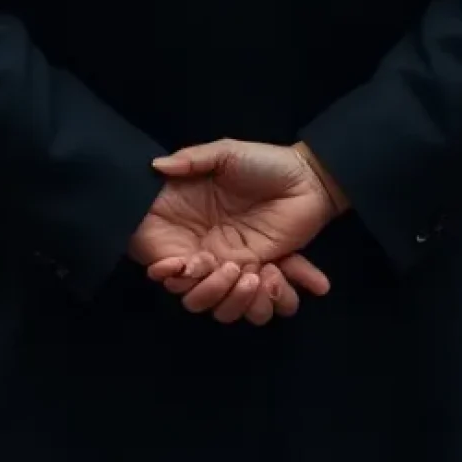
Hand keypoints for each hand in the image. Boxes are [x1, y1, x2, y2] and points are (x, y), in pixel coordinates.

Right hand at [128, 140, 338, 324]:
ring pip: (230, 309)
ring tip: (264, 274)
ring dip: (243, 302)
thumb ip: (191, 158)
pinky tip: (280, 272)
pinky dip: (274, 298)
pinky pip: (264, 302)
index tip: (185, 265)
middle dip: (212, 293)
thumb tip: (156, 165)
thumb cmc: (261, 161)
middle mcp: (210, 253)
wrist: (306, 175)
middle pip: (197, 298)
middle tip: (232, 268)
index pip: (170, 265)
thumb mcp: (223, 152)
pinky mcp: (267, 271)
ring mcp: (239, 265)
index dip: (171, 275)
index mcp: (191, 227)